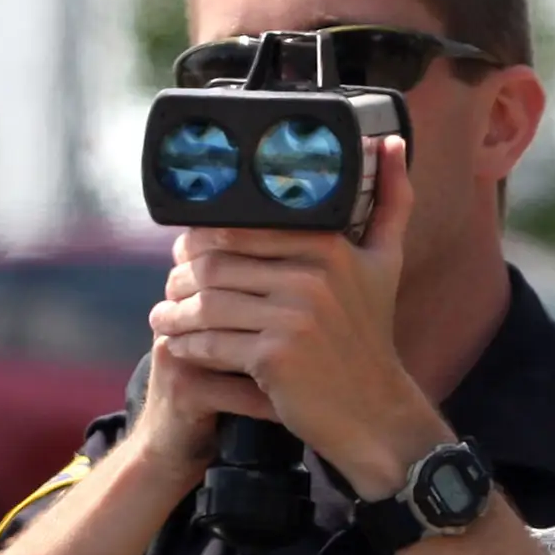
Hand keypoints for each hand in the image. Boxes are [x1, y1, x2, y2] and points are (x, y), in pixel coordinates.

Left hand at [146, 132, 441, 497]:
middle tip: (167, 288)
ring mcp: (292, 318)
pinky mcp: (275, 357)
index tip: (183, 252)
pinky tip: (179, 346)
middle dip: (182, 277)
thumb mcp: (386, 263)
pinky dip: (188, 344)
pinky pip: (213, 343)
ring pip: (209, 303)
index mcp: (328, 246)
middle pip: (218, 264)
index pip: (241, 228)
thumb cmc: (371, 337)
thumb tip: (391, 143)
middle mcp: (311, 276)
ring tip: (162, 317)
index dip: (202, 239)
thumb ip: (390, 201)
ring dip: (176, 312)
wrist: (376, 411)